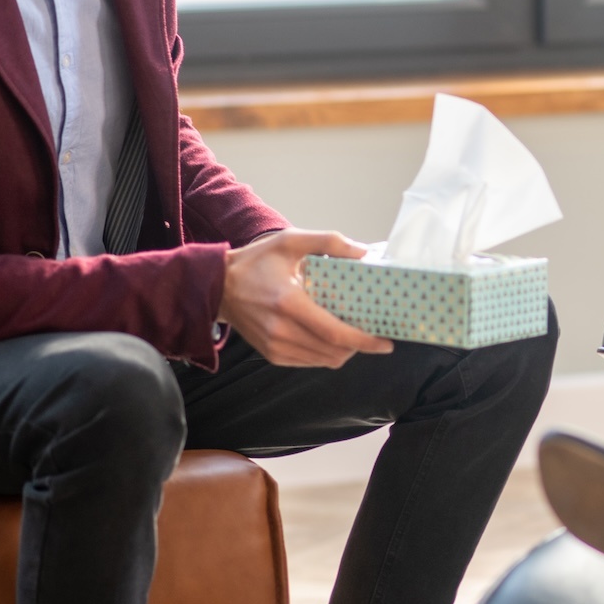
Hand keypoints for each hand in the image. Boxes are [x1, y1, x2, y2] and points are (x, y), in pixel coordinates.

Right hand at [219, 229, 391, 367]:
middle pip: (334, 351)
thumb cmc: (256, 261)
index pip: (335, 333)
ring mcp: (275, 347)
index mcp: (289, 303)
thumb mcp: (290, 241)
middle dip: (360, 346)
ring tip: (355, 334)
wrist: (216, 287)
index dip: (365, 341)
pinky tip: (331, 338)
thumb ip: (329, 241)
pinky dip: (326, 354)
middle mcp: (281, 331)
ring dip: (345, 351)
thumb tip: (364, 252)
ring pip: (324, 360)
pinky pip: (309, 362)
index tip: (386, 343)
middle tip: (375, 334)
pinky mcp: (272, 355)